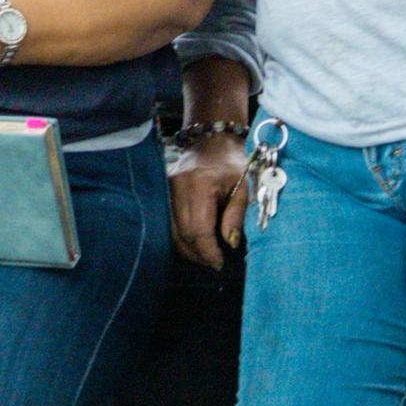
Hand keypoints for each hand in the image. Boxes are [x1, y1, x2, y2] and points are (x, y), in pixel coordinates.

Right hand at [166, 129, 250, 271]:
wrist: (212, 141)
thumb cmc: (232, 164)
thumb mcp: (243, 187)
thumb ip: (236, 216)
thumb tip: (229, 244)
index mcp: (200, 184)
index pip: (198, 228)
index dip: (207, 250)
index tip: (218, 263)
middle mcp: (178, 186)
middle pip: (182, 233)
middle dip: (198, 253)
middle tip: (213, 263)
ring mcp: (166, 187)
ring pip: (171, 230)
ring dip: (187, 249)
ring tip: (204, 257)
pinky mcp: (162, 190)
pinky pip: (168, 221)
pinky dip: (179, 237)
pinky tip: (192, 244)